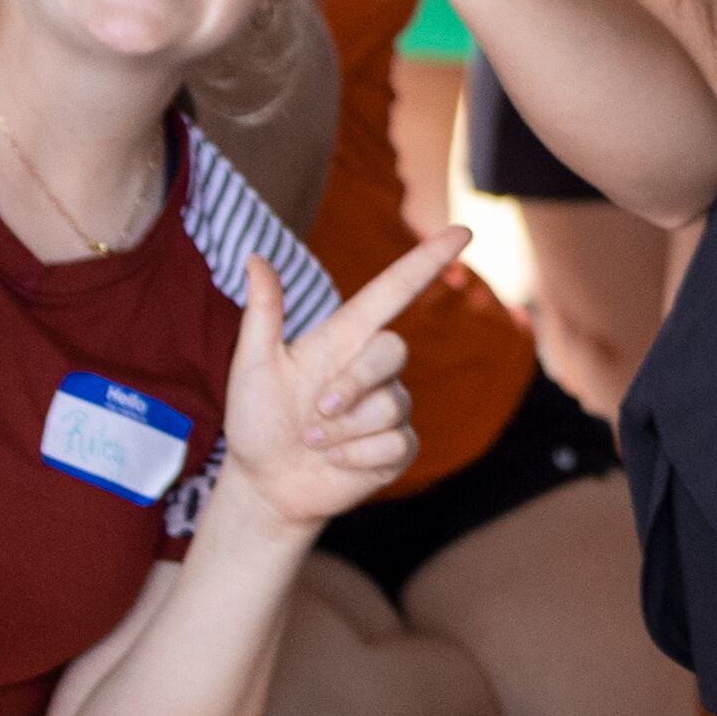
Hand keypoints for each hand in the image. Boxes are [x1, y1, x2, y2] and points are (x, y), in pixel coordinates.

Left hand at [218, 226, 467, 530]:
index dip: (429, 259)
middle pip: (393, 349)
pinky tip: (335, 461)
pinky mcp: (398, 447)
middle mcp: (373, 368)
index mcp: (344, 338)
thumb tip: (254, 255)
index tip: (463, 230)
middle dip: (354, 384)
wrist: (265, 485)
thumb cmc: (257, 420)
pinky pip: (396, 443)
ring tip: (314, 441)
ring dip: (343, 430)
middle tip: (315, 413)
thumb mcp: (252, 366)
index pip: (395, 290)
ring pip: (391, 404)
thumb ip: (263, 313)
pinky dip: (357, 456)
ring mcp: (390, 408)